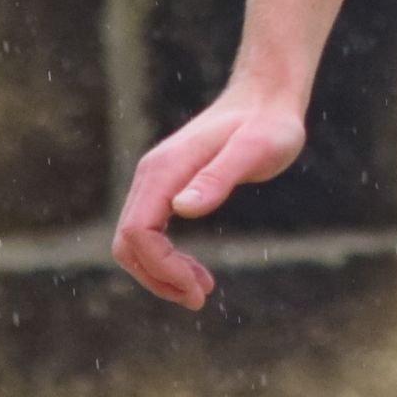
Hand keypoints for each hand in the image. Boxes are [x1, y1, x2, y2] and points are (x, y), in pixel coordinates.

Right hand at [111, 83, 308, 308]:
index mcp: (165, 169)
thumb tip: (182, 208)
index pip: (139, 232)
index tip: (199, 288)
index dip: (162, 268)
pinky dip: (164, 258)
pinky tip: (193, 271)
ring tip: (200, 290)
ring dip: (160, 273)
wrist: (266, 98)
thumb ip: (219, 177)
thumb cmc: (268, 125)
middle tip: (199, 298)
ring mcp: (155, 180)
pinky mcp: (166, 186)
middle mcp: (151, 174)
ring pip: (133, 241)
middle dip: (157, 277)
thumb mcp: (255, 151)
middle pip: (127, 243)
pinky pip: (148, 232)